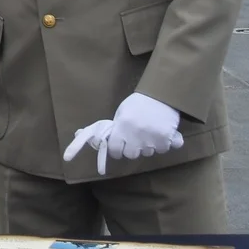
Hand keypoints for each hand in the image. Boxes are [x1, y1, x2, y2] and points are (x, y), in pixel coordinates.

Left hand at [63, 92, 182, 174]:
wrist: (161, 93)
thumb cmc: (137, 103)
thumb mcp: (120, 113)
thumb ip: (110, 128)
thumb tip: (81, 135)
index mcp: (122, 127)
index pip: (115, 150)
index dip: (116, 149)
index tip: (120, 145)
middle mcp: (136, 136)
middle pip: (131, 155)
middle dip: (132, 148)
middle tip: (136, 136)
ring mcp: (152, 139)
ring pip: (148, 153)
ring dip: (149, 145)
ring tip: (151, 130)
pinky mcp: (167, 139)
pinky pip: (165, 149)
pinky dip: (166, 143)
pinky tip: (164, 133)